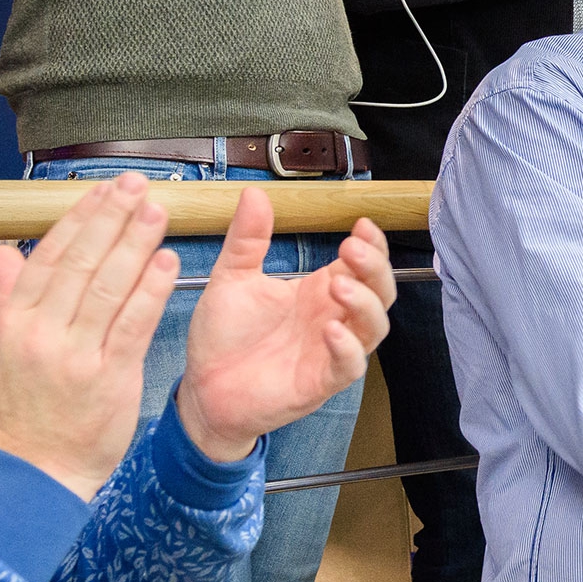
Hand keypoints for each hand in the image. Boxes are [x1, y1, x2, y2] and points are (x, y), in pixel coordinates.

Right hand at [0, 175, 178, 500]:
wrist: (37, 471)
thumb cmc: (24, 409)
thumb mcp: (0, 351)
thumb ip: (6, 298)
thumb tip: (1, 252)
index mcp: (14, 321)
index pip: (49, 256)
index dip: (80, 219)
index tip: (103, 190)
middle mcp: (41, 333)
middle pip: (80, 262)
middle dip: (111, 218)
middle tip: (136, 185)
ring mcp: (74, 355)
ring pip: (108, 286)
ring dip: (135, 244)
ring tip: (157, 211)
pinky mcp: (108, 377)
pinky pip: (132, 324)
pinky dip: (150, 290)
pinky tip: (166, 262)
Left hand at [177, 194, 398, 462]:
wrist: (203, 388)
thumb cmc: (224, 337)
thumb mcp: (232, 278)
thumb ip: (247, 239)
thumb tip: (254, 193)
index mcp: (317, 292)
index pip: (363, 264)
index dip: (372, 244)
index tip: (361, 224)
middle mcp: (332, 318)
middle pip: (380, 291)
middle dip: (374, 267)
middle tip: (352, 248)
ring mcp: (330, 351)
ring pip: (374, 327)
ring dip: (365, 303)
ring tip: (340, 283)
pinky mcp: (320, 382)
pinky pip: (349, 366)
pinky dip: (347, 348)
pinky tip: (331, 330)